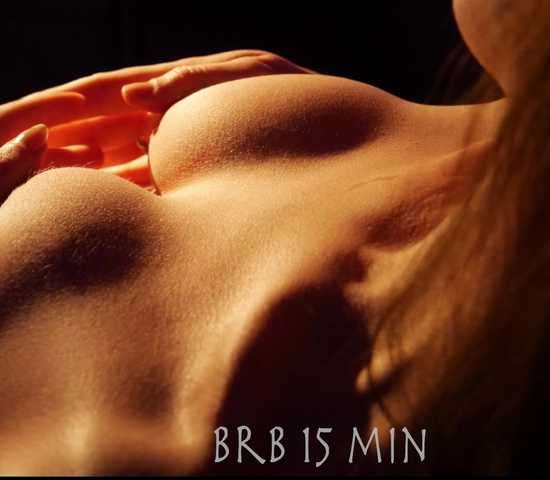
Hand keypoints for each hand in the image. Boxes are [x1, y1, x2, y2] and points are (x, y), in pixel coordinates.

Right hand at [0, 50, 312, 188]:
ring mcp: (173, 148)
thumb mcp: (253, 75)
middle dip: (50, 140)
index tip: (18, 123)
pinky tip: (98, 208)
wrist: (332, 133)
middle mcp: (163, 117)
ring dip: (76, 173)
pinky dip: (117, 195)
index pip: (101, 93)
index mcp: (171, 86)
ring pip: (111, 160)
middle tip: (8, 153)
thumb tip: (138, 98)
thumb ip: (199, 82)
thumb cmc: (296, 97)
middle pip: (94, 127)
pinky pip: (143, 186)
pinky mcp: (189, 176)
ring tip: (37, 189)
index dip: (57, 107)